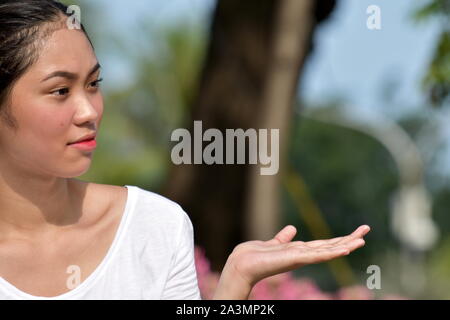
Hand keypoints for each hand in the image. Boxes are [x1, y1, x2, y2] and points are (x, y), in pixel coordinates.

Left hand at [213, 224, 370, 298]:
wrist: (243, 263)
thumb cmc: (256, 256)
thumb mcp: (274, 243)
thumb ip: (283, 238)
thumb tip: (292, 228)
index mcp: (300, 251)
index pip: (325, 244)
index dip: (340, 238)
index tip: (356, 231)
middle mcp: (304, 255)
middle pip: (331, 246)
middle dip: (349, 239)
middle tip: (366, 230)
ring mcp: (302, 258)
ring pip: (329, 251)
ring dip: (346, 245)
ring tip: (362, 240)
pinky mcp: (296, 259)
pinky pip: (318, 255)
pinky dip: (332, 253)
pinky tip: (345, 249)